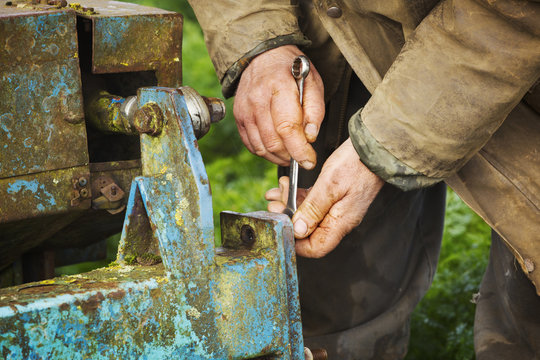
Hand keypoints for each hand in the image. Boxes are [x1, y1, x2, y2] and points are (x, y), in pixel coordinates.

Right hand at [234, 45, 324, 168]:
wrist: (263, 57)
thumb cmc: (291, 70)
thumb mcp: (313, 83)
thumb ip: (315, 110)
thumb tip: (310, 137)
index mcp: (279, 87)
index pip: (287, 128)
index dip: (299, 150)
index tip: (310, 161)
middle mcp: (257, 100)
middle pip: (273, 142)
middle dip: (291, 156)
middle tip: (303, 155)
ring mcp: (244, 110)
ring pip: (261, 147)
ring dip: (279, 157)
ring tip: (291, 153)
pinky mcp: (239, 117)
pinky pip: (251, 145)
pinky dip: (266, 152)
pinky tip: (278, 147)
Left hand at [265, 138, 383, 257]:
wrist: (374, 146)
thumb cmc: (356, 164)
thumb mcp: (329, 185)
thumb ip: (313, 209)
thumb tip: (298, 231)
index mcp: (341, 223)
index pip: (315, 248)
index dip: (295, 242)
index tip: (280, 227)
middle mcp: (339, 220)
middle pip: (308, 232)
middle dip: (287, 219)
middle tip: (274, 205)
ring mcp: (337, 208)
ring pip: (308, 215)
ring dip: (289, 205)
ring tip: (275, 194)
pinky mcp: (335, 197)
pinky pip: (313, 203)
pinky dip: (298, 197)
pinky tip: (287, 187)